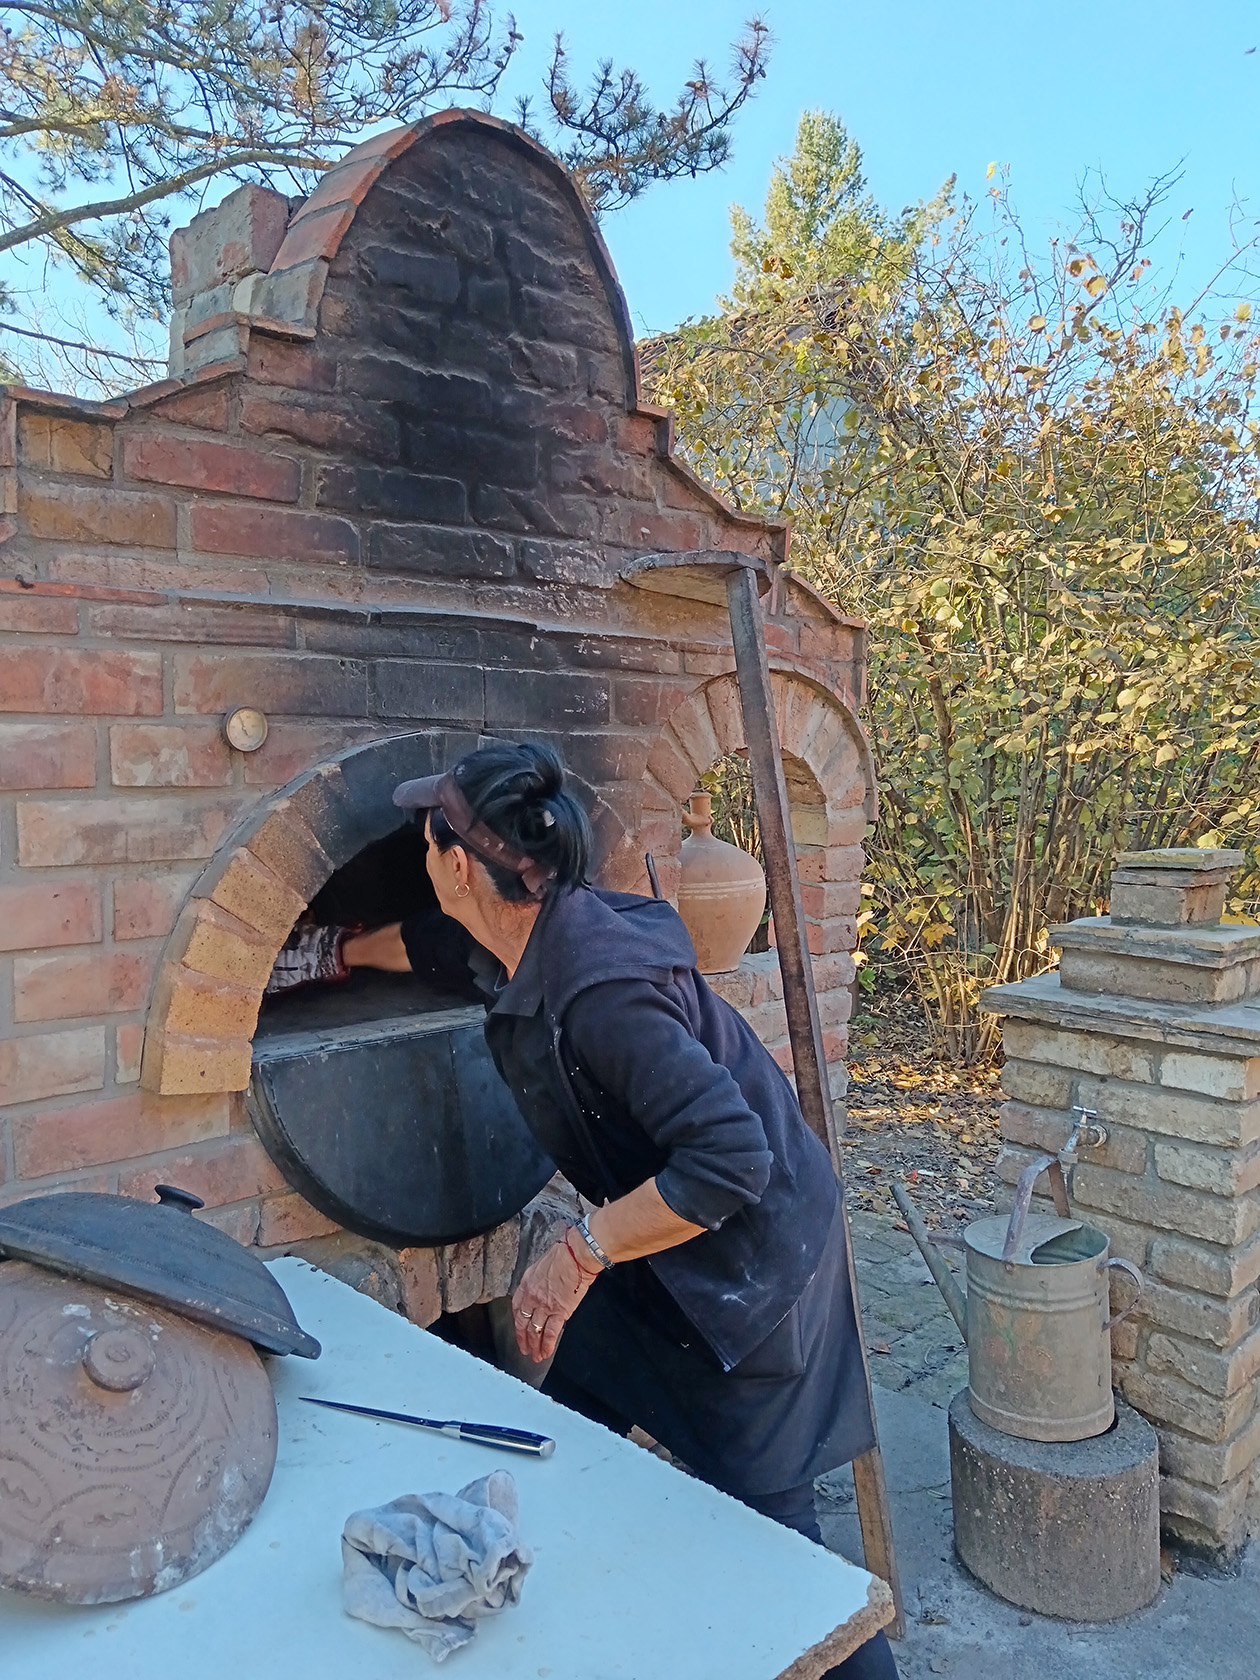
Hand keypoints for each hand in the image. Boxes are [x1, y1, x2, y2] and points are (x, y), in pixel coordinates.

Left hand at [511, 1237, 598, 1362]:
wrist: (576, 1255)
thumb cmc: (564, 1255)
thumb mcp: (542, 1265)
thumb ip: (538, 1281)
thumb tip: (541, 1290)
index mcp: (526, 1283)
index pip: (517, 1307)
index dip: (517, 1322)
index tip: (519, 1330)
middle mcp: (532, 1296)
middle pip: (523, 1322)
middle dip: (523, 1339)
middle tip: (524, 1349)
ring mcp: (544, 1306)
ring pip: (534, 1331)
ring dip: (534, 1346)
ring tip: (535, 1356)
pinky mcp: (559, 1312)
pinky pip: (550, 1333)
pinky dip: (547, 1345)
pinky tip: (545, 1353)